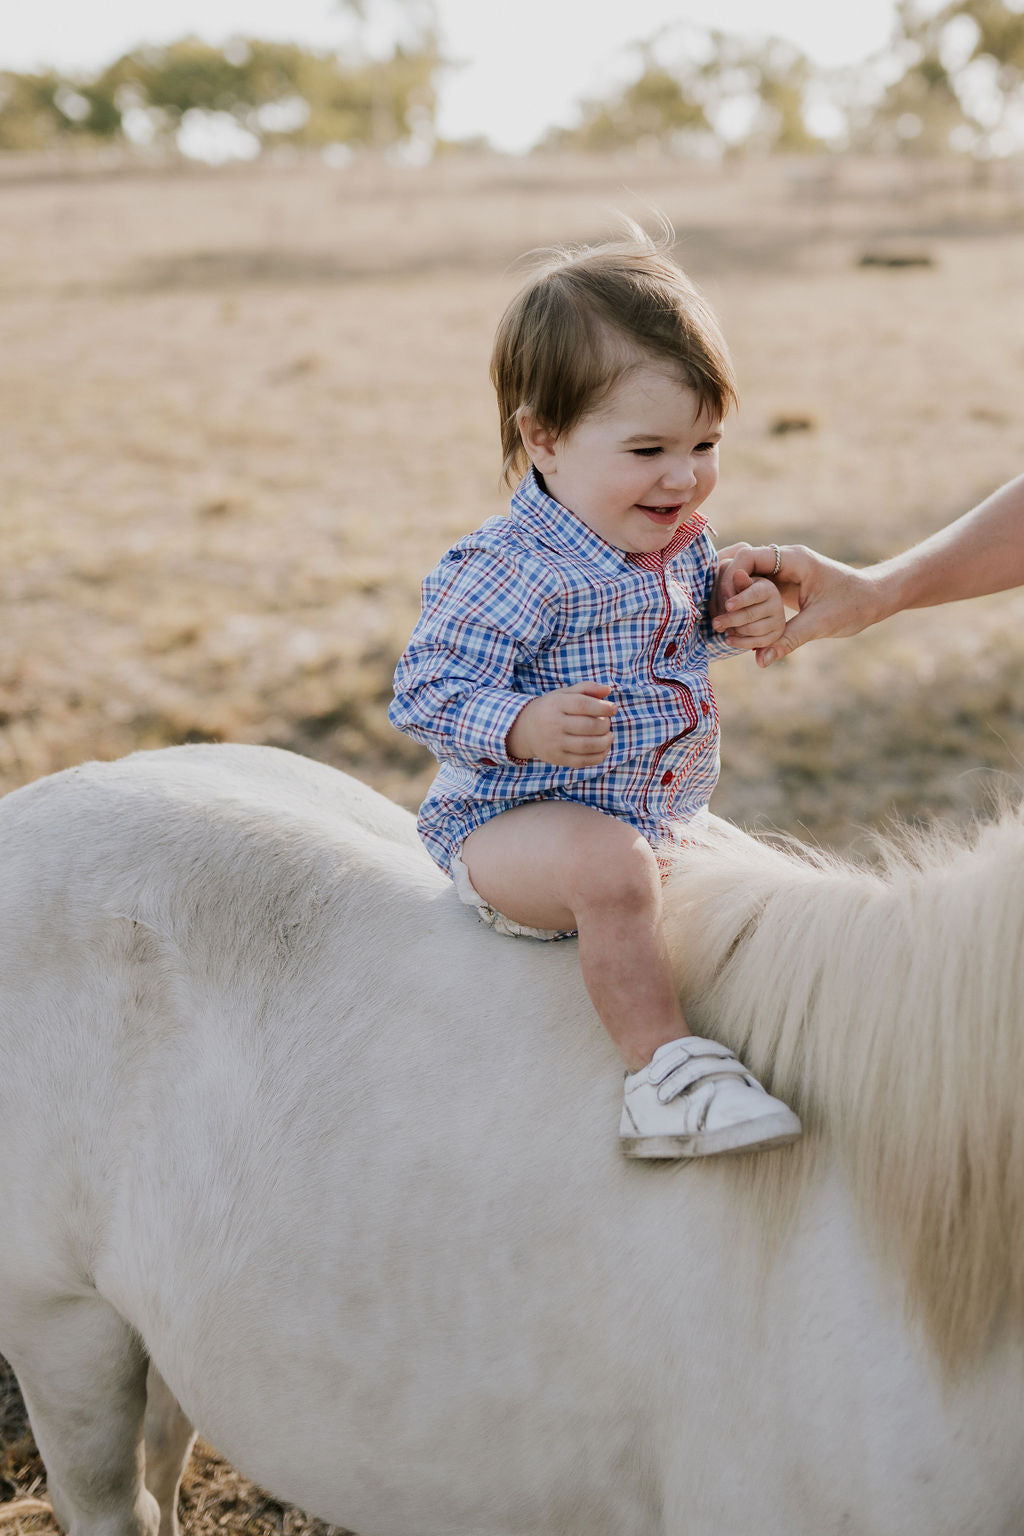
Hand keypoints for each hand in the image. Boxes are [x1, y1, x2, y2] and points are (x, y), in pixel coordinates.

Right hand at [506, 682, 616, 765]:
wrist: (525, 729)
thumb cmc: (551, 709)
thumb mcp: (564, 694)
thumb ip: (586, 689)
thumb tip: (609, 690)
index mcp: (556, 705)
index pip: (583, 705)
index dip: (602, 707)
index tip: (613, 709)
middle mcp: (553, 724)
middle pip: (588, 726)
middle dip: (605, 725)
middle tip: (607, 722)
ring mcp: (555, 743)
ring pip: (587, 745)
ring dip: (606, 741)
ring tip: (609, 735)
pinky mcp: (557, 758)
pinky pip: (583, 761)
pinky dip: (599, 756)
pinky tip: (603, 748)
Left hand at [710, 567, 784, 653]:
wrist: (758, 604)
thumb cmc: (744, 592)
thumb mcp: (741, 584)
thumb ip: (738, 582)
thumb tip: (738, 573)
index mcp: (767, 588)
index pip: (754, 595)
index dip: (740, 600)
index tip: (727, 606)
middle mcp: (776, 604)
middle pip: (751, 614)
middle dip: (730, 620)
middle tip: (714, 623)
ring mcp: (778, 620)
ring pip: (753, 630)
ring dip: (735, 631)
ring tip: (723, 629)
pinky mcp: (776, 635)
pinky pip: (758, 643)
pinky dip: (741, 643)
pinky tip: (729, 640)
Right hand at [715, 543, 882, 665]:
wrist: (874, 599)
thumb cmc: (853, 605)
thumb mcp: (819, 624)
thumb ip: (787, 641)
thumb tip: (760, 661)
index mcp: (794, 559)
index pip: (748, 556)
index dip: (732, 579)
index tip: (728, 606)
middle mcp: (784, 561)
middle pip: (740, 565)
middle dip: (726, 590)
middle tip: (719, 618)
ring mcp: (781, 571)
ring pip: (745, 577)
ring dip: (732, 597)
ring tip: (723, 622)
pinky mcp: (782, 585)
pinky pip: (755, 589)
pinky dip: (743, 603)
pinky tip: (736, 623)